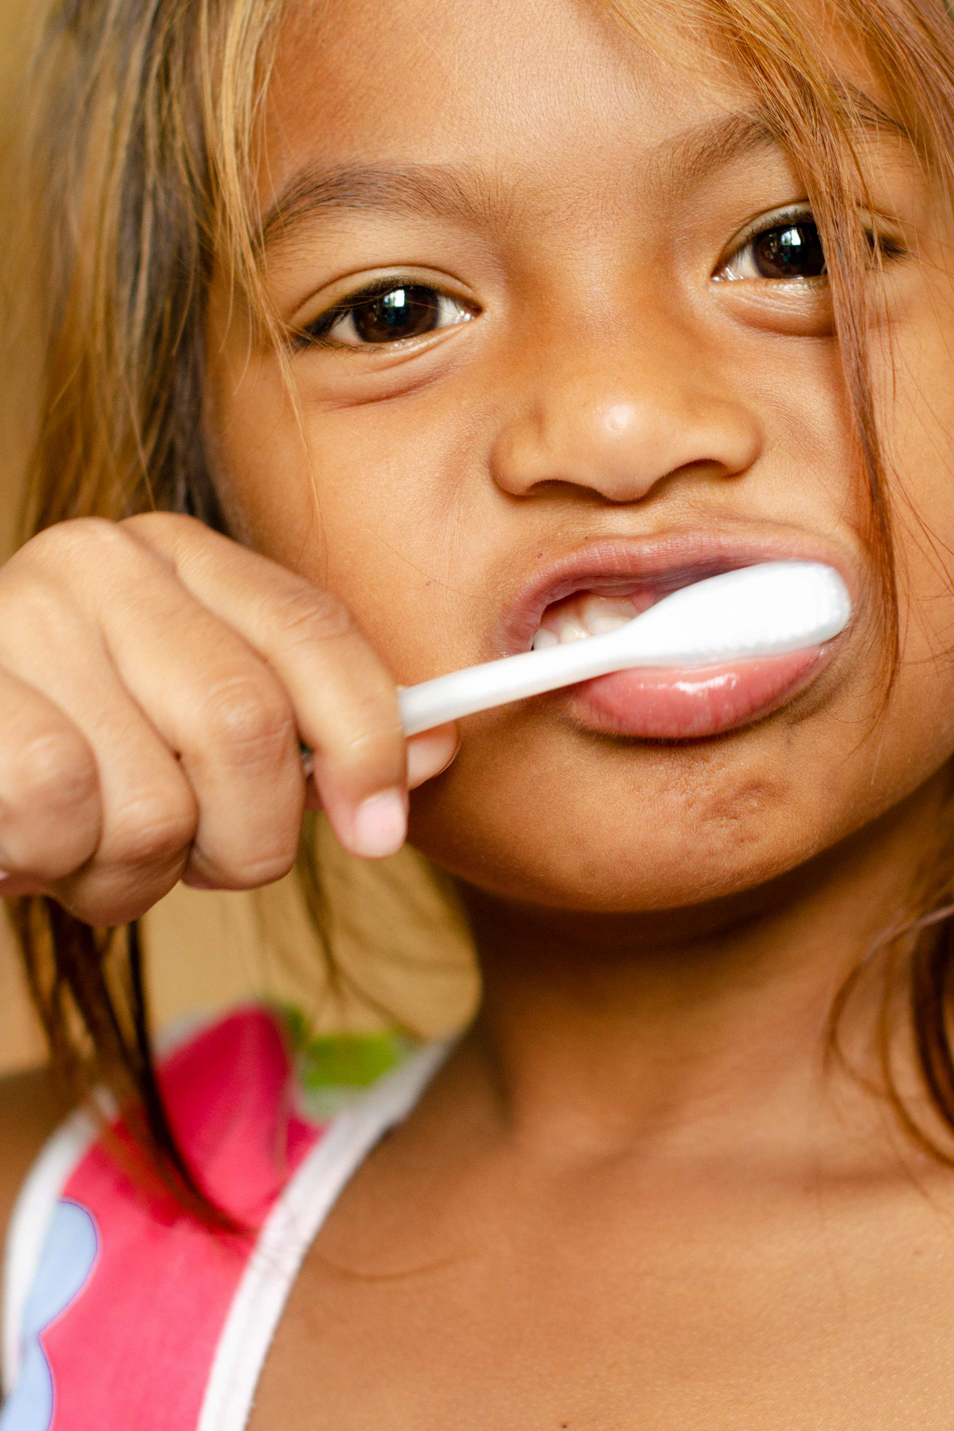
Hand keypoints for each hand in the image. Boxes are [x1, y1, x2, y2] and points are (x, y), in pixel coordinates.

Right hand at [0, 513, 455, 923]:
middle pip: (248, 729)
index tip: (380, 829)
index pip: (314, 633)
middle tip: (204, 862)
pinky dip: (60, 868)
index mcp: (181, 555)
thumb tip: (436, 754)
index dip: (368, 741)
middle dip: (247, 838)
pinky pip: (60, 816)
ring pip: (156, 802)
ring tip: (93, 849)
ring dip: (138, 875)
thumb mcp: (200, 732)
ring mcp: (19, 618)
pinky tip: (33, 846)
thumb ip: (316, 735)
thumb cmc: (84, 757)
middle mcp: (102, 563)